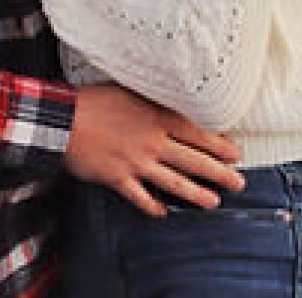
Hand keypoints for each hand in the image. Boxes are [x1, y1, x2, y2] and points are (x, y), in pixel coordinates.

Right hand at [65, 84, 243, 216]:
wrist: (63, 119)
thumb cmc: (92, 100)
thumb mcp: (129, 90)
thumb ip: (152, 101)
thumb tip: (171, 101)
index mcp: (156, 116)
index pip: (197, 133)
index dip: (219, 145)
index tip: (235, 153)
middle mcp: (151, 141)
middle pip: (193, 160)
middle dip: (220, 173)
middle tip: (238, 182)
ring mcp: (136, 162)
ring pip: (174, 182)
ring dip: (196, 194)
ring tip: (213, 202)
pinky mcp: (118, 178)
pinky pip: (141, 197)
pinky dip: (153, 207)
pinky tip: (163, 212)